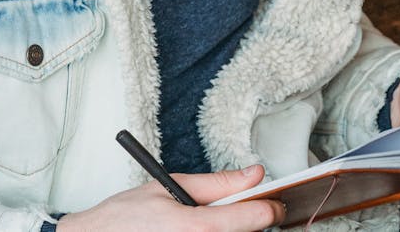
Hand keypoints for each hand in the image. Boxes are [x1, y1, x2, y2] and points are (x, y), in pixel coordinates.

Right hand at [57, 164, 285, 231]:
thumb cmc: (123, 218)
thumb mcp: (170, 187)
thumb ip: (217, 183)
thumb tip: (254, 173)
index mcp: (196, 228)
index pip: (254, 220)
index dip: (270, 207)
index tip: (275, 202)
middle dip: (246, 220)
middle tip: (225, 210)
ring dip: (228, 231)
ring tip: (198, 222)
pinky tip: (193, 230)